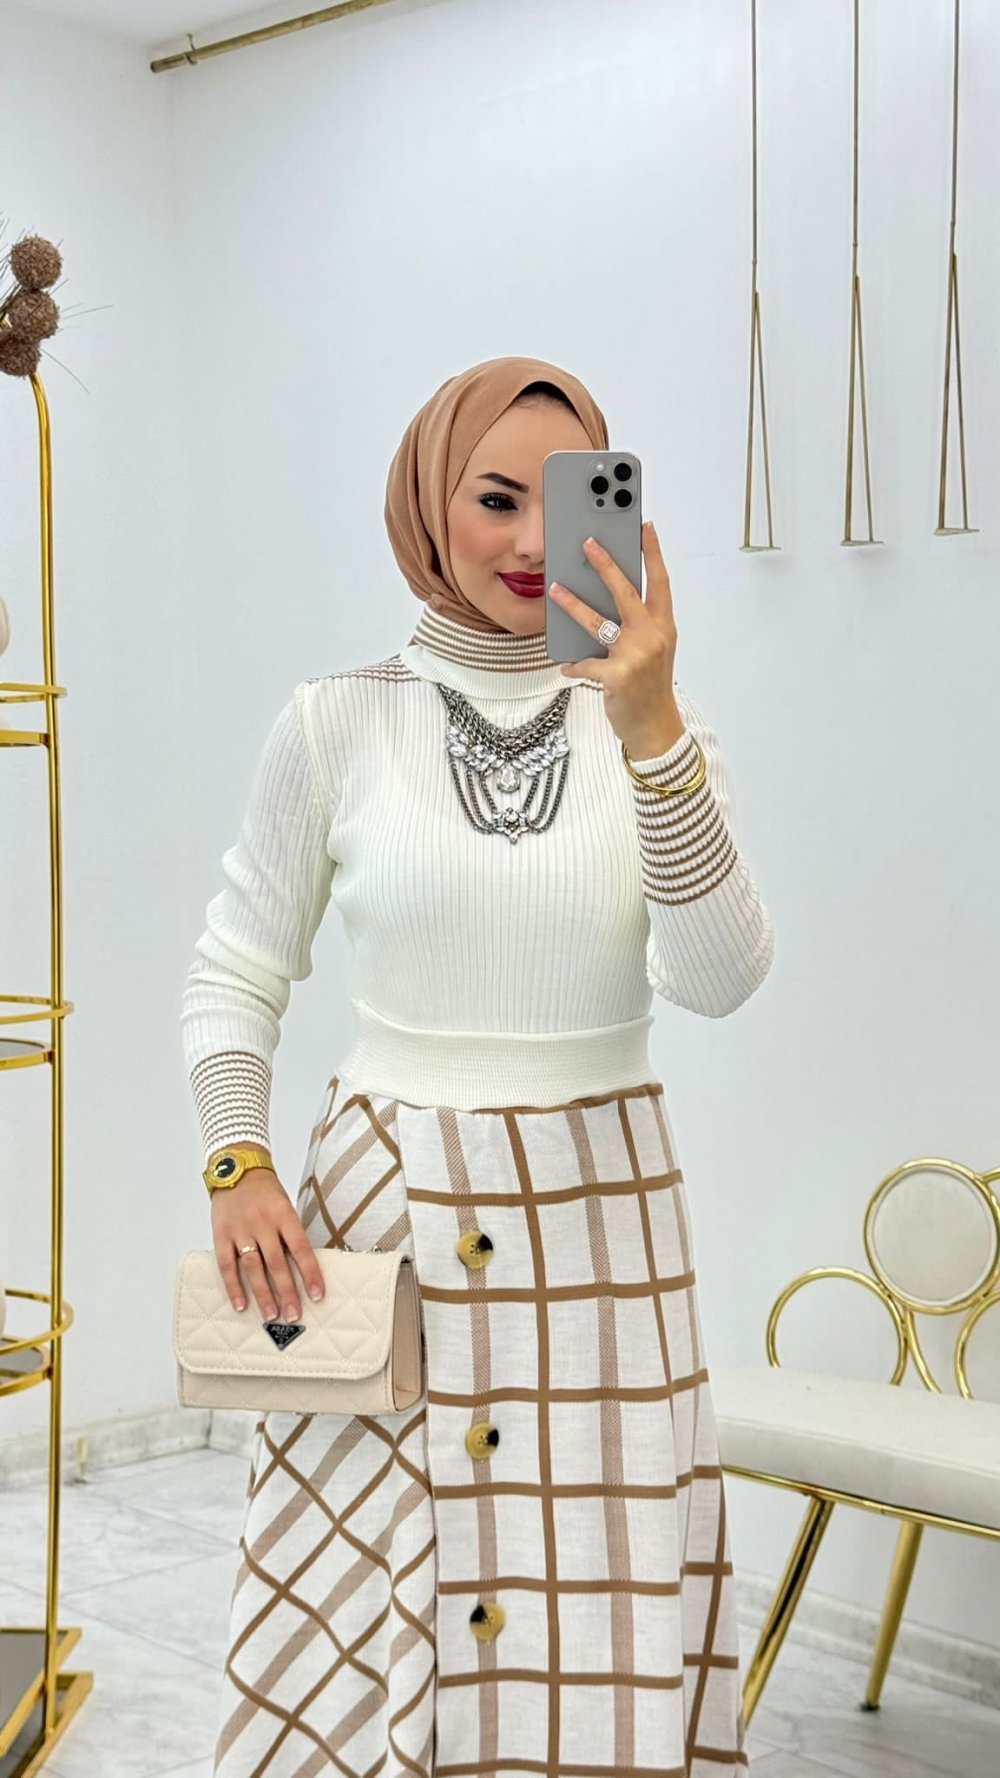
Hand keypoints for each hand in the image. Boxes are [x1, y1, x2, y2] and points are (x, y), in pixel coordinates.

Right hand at [211, 1169, 324, 1319]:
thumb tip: (302, 1270)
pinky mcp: (221, 1234)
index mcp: (284, 1214)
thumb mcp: (285, 1206)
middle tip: (294, 1315)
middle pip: (277, 1262)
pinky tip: (241, 1304)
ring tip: (272, 1314)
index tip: (318, 1295)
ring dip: (263, 1294)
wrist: (236, 1167)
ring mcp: (240, 1229)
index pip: (301, 1248)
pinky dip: (233, 1286)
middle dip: (287, 1291)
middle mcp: (262, 1222)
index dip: (310, 1273)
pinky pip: (226, 1264)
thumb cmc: (266, 1191)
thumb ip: (290, 1235)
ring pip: (253, 1267)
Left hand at [548, 520, 685, 759]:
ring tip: (555, 590)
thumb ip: (638, 624)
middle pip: (627, 592)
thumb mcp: (654, 650)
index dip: (653, 553)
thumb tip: (606, 598)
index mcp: (664, 627)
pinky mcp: (617, 676)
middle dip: (606, 565)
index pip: (660, 582)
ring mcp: (636, 656)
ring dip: (573, 605)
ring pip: (598, 622)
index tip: (645, 527)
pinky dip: (574, 665)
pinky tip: (565, 664)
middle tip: (588, 542)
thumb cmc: (650, 686)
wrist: (656, 728)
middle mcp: (652, 637)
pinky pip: (587, 664)